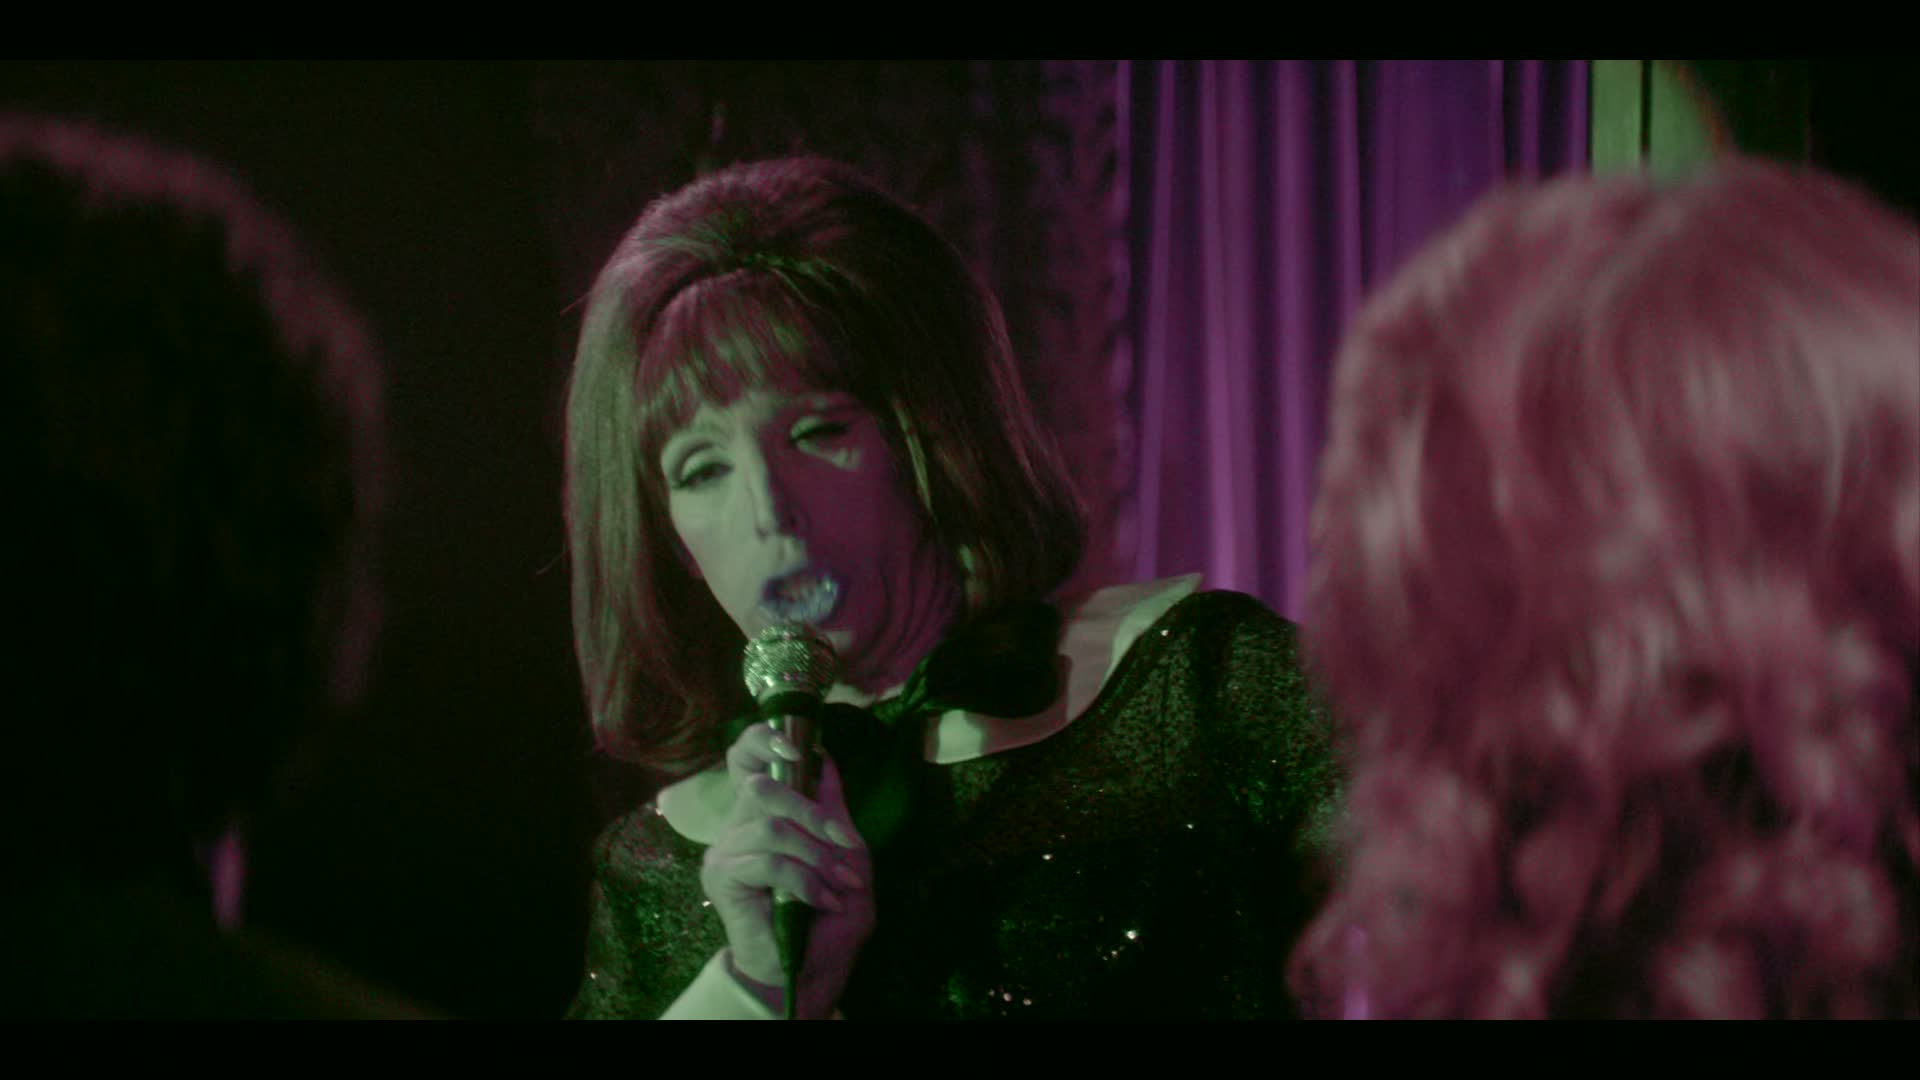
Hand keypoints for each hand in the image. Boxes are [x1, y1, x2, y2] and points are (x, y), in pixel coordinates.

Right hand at [701, 721, 874, 1017]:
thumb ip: (832, 807)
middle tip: (846, 847)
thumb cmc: (829, 910)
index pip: (744, 757)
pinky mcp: (722, 879)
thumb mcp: (845, 851)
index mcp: (763, 811)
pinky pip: (769, 863)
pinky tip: (824, 901)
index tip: (799, 750)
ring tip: (842, 885)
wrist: (812, 966)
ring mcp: (725, 851)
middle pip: (763, 787)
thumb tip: (825, 757)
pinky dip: (807, 881)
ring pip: (772, 829)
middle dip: (814, 814)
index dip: (763, 741)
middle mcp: (737, 824)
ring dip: (818, 858)